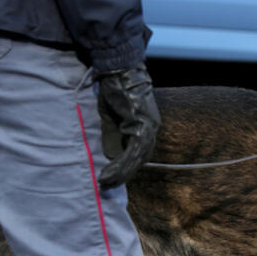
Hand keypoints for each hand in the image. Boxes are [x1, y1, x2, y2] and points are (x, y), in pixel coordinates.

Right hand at [96, 63, 160, 188]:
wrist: (119, 70)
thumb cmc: (114, 89)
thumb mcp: (112, 116)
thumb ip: (114, 134)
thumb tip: (111, 155)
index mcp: (146, 125)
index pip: (139, 152)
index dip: (127, 166)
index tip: (114, 177)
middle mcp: (151, 128)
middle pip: (140, 159)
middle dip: (124, 174)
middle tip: (108, 185)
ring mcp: (148, 127)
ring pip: (136, 158)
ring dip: (120, 173)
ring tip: (105, 182)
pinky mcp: (142, 126)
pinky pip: (132, 151)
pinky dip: (121, 164)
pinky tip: (109, 173)